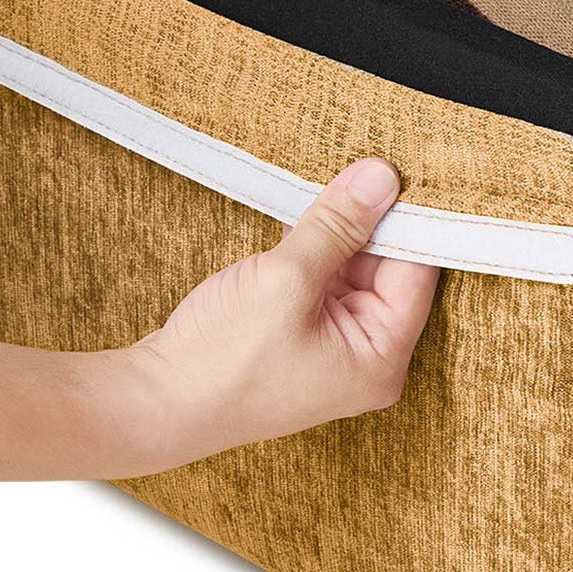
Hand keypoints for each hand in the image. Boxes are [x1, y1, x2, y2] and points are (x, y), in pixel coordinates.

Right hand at [126, 158, 440, 467]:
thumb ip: (338, 225)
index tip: (389, 169)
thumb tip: (383, 178)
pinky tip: (294, 220)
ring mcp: (333, 346)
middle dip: (366, 222)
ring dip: (335, 231)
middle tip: (348, 171)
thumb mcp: (286, 280)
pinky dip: (312, 248)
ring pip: (353, 268)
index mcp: (381, 358)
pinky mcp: (301, 332)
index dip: (405, 219)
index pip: (417, 272)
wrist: (156, 402)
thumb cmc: (223, 361)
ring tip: (316, 194)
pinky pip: (323, 278)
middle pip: (388, 269)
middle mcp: (367, 356)